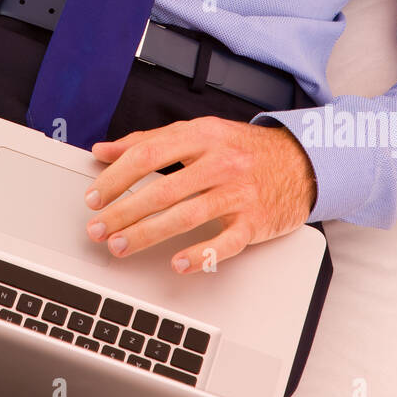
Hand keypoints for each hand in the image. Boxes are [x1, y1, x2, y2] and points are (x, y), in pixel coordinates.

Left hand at [82, 116, 316, 272]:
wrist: (302, 162)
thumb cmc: (243, 150)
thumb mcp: (199, 133)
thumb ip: (150, 140)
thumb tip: (103, 150)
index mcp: (202, 135)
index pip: (148, 154)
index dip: (116, 177)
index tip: (95, 196)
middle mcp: (219, 162)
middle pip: (162, 189)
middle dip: (123, 212)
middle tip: (98, 228)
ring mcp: (238, 193)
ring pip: (185, 216)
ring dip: (147, 235)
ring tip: (120, 246)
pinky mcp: (254, 221)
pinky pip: (224, 242)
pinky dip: (199, 255)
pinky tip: (177, 263)